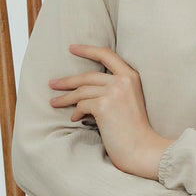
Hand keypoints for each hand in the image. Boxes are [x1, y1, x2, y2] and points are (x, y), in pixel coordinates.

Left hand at [49, 44, 174, 178]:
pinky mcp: (103, 105)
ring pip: (81, 91)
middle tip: (53, 83)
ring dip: (65, 98)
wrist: (142, 147)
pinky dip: (75, 113)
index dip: (87, 49)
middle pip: (88, 75)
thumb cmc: (135, 128)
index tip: (72, 48)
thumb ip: (115, 87)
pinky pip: (81, 105)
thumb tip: (85, 87)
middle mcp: (123, 80)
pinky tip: (75, 118)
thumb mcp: (129, 99)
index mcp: (131, 75)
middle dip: (67, 80)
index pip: (106, 54)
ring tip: (54, 102)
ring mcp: (114, 91)